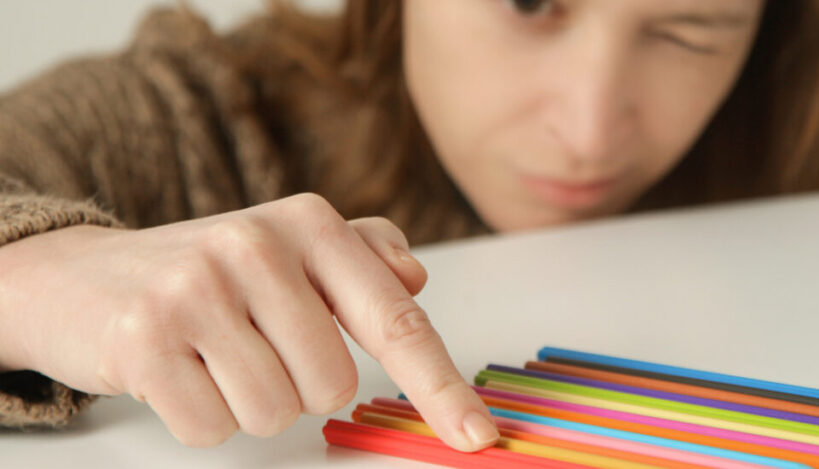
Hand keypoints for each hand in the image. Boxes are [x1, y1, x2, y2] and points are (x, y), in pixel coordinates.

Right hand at [0, 193, 497, 449]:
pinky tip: (179, 371)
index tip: (479, 435)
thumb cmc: (208, 272)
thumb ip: (362, 258)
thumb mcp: (288, 247)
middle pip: (333, 384)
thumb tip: (415, 279)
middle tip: (253, 346)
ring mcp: (198, 289)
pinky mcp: (145, 337)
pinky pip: (212, 427)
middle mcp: (257, 245)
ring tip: (214, 356)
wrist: (81, 277)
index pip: (395, 319)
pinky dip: (201, 416)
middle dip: (299, 384)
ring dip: (248, 402)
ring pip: (275, 412)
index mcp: (309, 224)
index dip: (441, 386)